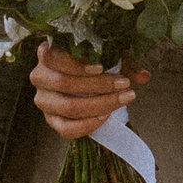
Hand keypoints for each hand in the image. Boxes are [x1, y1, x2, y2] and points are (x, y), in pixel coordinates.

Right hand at [29, 41, 146, 140]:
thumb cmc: (95, 61)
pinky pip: (66, 129)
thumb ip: (125, 63)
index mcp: (47, 52)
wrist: (84, 80)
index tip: (102, 67)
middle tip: (125, 84)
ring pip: (68, 107)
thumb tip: (143, 76)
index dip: (76, 63)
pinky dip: (88, 125)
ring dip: (99, 104)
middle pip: (64, 83)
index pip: (53, 57)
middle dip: (99, 85)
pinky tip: (105, 116)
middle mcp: (39, 76)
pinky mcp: (51, 120)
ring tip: (122, 99)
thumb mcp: (109, 55)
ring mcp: (43, 100)